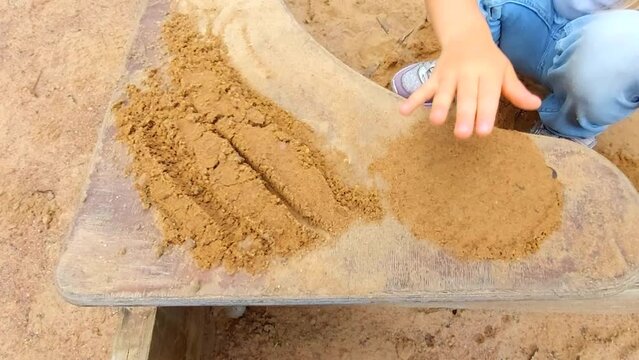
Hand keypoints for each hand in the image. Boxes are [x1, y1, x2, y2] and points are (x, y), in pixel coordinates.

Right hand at [399, 34, 541, 138]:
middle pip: (465, 97)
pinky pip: (423, 88)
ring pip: (443, 92)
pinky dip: (413, 99)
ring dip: (438, 107)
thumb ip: (516, 91)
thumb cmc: (488, 60)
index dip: (486, 114)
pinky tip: (403, 111)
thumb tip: (536, 105)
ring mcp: (449, 75)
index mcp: (488, 74)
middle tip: (462, 135)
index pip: (487, 96)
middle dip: (463, 115)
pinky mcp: (435, 76)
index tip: (484, 131)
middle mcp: (468, 74)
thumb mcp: (504, 71)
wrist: (465, 35)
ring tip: (435, 122)